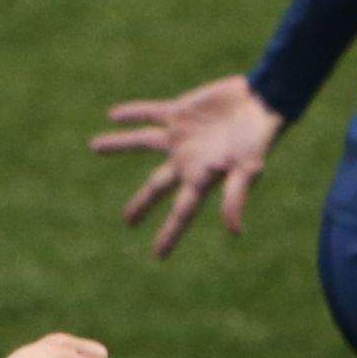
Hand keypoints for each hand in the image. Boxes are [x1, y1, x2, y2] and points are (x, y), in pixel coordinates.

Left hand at [91, 76, 282, 257]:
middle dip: (142, 203)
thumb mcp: (248, 170)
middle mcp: (186, 160)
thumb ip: (236, 198)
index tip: (158, 256)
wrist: (263, 101)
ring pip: (142, 142)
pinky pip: (150, 113)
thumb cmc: (257, 139)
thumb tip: (235, 232)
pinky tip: (114, 115)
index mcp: (200, 179)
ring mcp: (180, 136)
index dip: (169, 235)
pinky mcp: (180, 112)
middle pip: (156, 187)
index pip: (180, 213)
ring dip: (119, 144)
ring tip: (94, 146)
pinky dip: (133, 113)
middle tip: (128, 221)